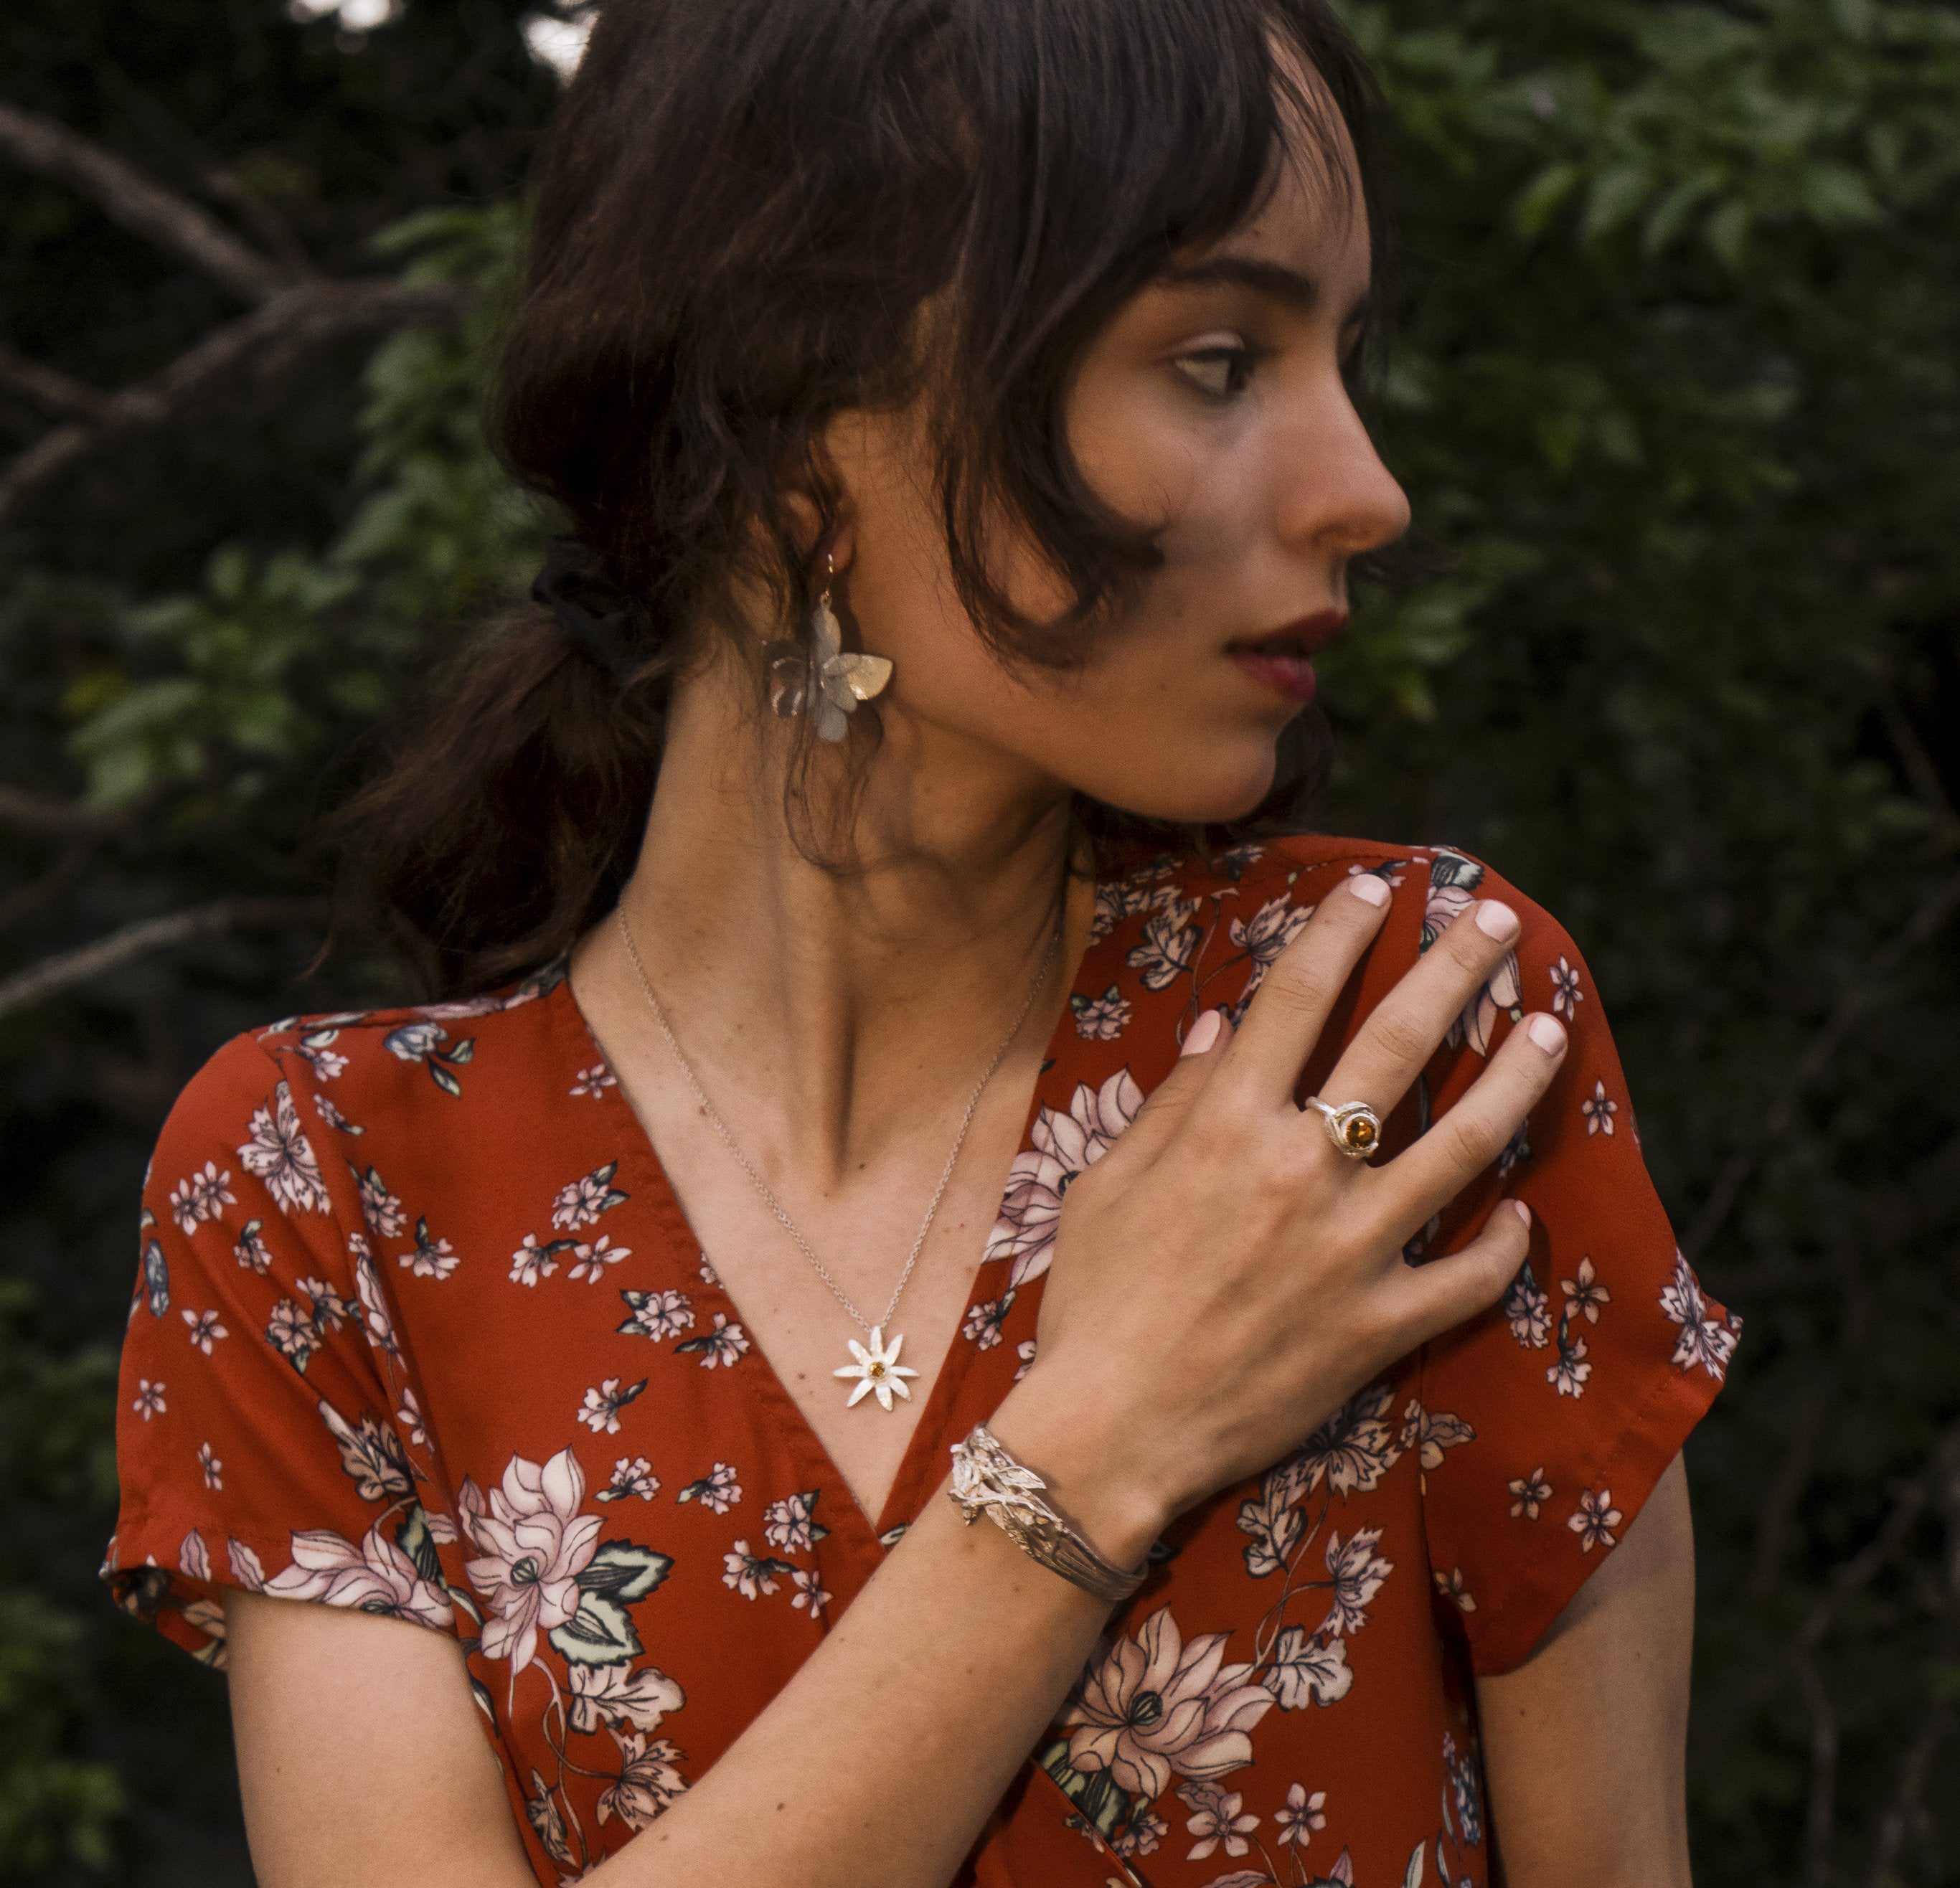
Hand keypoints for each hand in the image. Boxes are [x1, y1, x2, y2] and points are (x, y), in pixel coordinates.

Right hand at [995, 874, 1568, 1564]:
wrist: (1112, 1433)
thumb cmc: (1094, 1303)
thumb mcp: (1107, 1186)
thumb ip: (1170, 1103)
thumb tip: (1221, 1027)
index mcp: (1225, 1126)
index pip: (1297, 995)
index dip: (1341, 928)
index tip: (1376, 885)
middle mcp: (1301, 1171)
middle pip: (1398, 1045)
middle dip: (1457, 969)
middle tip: (1499, 921)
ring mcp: (1351, 1249)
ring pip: (1462, 1144)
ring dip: (1515, 1078)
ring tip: (1551, 1029)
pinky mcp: (1379, 1325)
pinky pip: (1468, 1277)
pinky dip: (1503, 1243)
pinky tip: (1520, 1211)